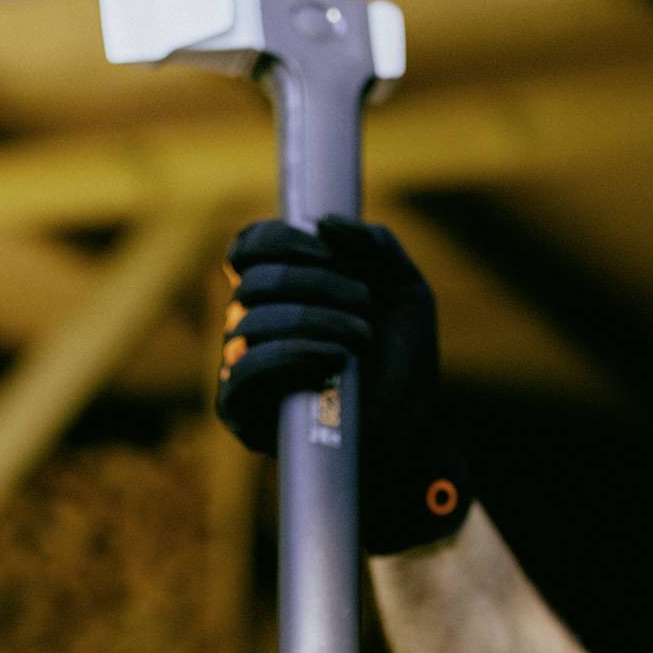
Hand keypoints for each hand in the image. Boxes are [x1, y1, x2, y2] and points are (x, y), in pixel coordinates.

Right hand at [219, 217, 470, 553]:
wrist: (412, 430)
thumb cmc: (403, 362)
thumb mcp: (406, 293)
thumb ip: (376, 247)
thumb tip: (325, 222)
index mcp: (285, 292)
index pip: (248, 248)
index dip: (277, 239)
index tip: (323, 247)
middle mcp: (255, 323)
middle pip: (254, 281)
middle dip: (316, 282)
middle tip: (364, 301)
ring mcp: (242, 366)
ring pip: (250, 322)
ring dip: (317, 321)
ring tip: (361, 338)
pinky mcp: (241, 409)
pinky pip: (245, 369)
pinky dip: (293, 354)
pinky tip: (334, 359)